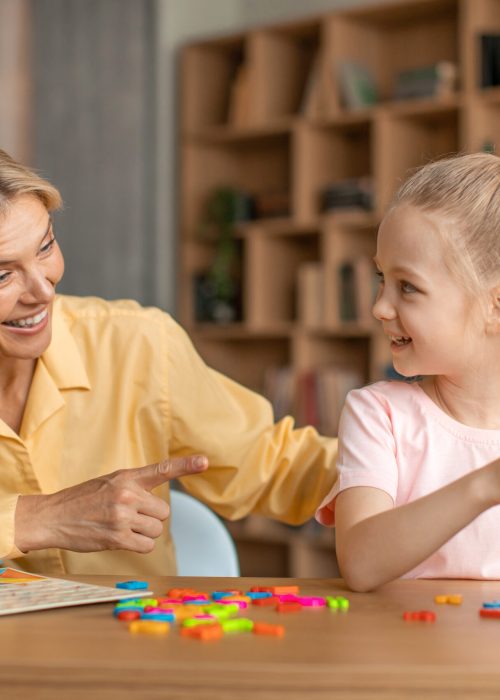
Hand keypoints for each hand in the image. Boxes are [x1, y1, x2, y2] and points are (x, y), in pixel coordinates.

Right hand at [14, 455, 208, 553]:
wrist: (53, 516)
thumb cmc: (83, 499)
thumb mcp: (110, 482)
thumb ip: (135, 486)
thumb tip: (157, 503)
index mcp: (127, 476)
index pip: (162, 469)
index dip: (186, 465)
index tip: (205, 461)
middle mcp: (127, 494)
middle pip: (164, 512)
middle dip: (152, 518)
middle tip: (131, 516)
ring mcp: (122, 516)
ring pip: (156, 530)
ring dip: (144, 533)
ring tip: (122, 527)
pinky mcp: (117, 537)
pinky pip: (146, 545)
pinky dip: (138, 545)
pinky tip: (120, 539)